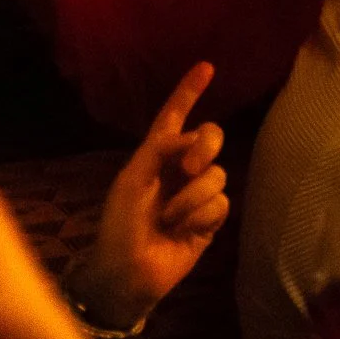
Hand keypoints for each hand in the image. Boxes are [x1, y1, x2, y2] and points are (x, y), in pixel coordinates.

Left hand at [67, 62, 228, 332]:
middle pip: (211, 136)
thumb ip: (160, 150)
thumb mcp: (131, 180)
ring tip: (169, 218)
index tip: (207, 66)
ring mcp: (197, 194)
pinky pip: (220, 203)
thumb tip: (195, 137)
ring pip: (217, 174)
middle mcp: (180, 169)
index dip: (189, 91)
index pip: (174, 115)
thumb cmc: (119, 225)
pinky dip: (200, 216)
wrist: (128, 272)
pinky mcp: (211, 219)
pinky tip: (182, 231)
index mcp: (155, 155)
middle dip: (205, 145)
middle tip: (190, 165)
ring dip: (192, 197)